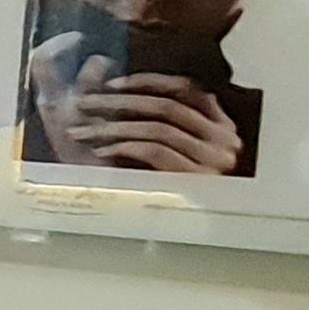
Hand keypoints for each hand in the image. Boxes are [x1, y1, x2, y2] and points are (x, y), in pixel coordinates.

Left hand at [57, 67, 243, 174]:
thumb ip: (166, 118)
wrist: (204, 233)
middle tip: (86, 103)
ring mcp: (215, 162)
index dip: (147, 82)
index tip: (111, 84)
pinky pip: (155, 152)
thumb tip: (126, 76)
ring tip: (83, 131)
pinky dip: (124, 147)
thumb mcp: (180, 149)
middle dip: (120, 102)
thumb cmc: (176, 190)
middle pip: (167, 106)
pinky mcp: (199, 181)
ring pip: (158, 128)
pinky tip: (101, 151)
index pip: (187, 89)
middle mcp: (225, 141)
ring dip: (113, 127)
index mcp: (223, 127)